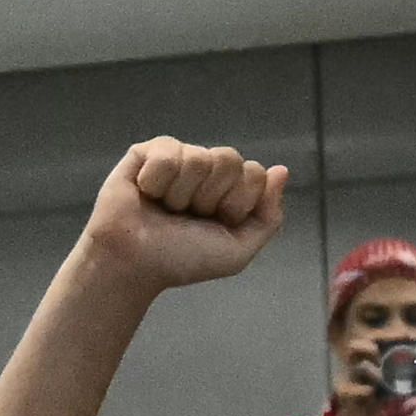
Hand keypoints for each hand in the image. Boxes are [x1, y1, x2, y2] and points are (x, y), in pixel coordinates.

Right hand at [82, 136, 288, 291]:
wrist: (134, 263)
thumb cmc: (183, 259)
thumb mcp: (238, 250)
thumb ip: (269, 216)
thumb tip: (281, 170)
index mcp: (231, 189)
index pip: (254, 174)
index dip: (236, 203)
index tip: (216, 223)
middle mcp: (207, 169)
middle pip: (229, 159)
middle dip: (210, 197)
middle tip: (188, 216)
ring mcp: (178, 157)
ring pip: (198, 157)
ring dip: (181, 194)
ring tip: (164, 209)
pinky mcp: (147, 152)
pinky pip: (167, 153)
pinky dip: (156, 182)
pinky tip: (146, 194)